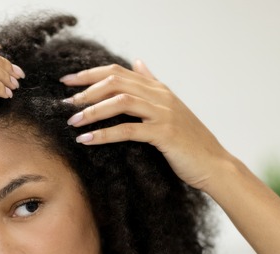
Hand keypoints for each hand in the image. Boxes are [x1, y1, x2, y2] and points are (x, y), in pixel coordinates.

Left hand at [61, 61, 226, 189]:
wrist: (214, 164)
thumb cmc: (189, 141)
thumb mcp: (170, 107)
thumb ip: (152, 84)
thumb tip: (138, 62)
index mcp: (158, 89)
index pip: (118, 72)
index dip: (90, 74)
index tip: (67, 82)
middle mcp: (160, 96)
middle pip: (116, 82)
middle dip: (86, 91)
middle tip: (66, 104)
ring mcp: (163, 113)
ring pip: (120, 101)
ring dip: (93, 111)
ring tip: (73, 122)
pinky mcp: (164, 134)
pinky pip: (128, 130)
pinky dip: (105, 134)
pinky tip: (87, 140)